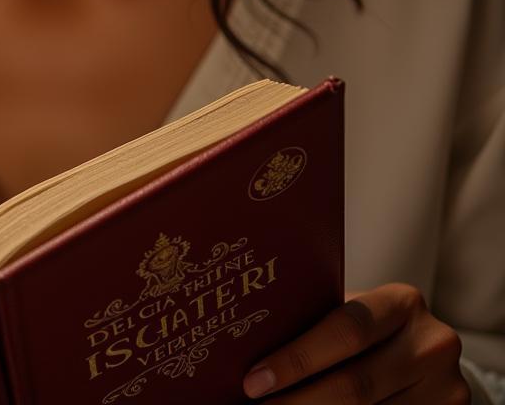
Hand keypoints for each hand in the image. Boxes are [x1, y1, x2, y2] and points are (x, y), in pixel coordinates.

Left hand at [241, 283, 470, 403]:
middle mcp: (432, 343)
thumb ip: (320, 323)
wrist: (430, 355)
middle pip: (355, 384)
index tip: (254, 381)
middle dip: (298, 401)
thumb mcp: (355, 314)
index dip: (296, 360)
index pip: (345, 330)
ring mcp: (447, 388)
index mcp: (401, 302)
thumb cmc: (371, 331)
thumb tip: (249, 346)